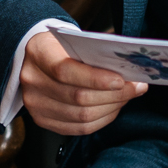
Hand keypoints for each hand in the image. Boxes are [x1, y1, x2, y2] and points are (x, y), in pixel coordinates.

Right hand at [19, 32, 148, 135]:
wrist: (36, 58)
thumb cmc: (60, 46)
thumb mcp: (72, 39)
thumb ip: (95, 52)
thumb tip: (127, 67)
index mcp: (38, 52)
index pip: (65, 70)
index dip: (95, 78)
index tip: (121, 79)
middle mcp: (32, 80)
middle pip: (77, 96)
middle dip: (113, 94)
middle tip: (136, 87)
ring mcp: (35, 104)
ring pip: (81, 116)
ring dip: (111, 108)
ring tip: (127, 97)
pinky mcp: (43, 120)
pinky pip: (78, 128)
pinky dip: (101, 120)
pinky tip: (113, 108)